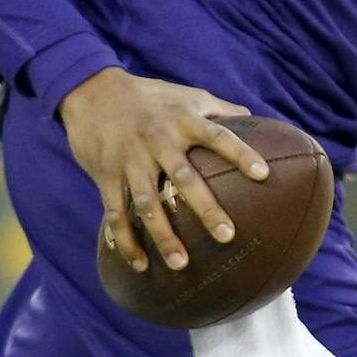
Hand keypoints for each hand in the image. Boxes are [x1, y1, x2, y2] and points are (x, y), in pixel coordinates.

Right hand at [59, 67, 269, 273]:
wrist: (91, 91)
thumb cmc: (149, 95)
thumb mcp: (185, 95)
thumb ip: (218, 108)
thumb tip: (253, 116)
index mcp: (182, 120)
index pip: (218, 136)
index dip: (241, 154)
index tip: (264, 175)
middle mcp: (158, 140)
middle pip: (184, 178)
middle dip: (206, 208)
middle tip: (228, 235)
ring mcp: (130, 160)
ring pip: (148, 204)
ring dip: (163, 235)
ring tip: (182, 264)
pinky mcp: (106, 175)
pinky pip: (115, 213)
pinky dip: (126, 241)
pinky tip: (140, 264)